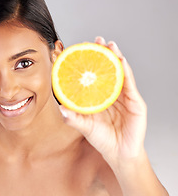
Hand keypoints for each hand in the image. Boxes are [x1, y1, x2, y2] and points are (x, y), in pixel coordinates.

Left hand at [60, 37, 146, 165]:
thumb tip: (61, 108)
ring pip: (119, 72)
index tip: (75, 51)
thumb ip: (73, 118)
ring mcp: (123, 96)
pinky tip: (120, 60)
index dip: (84, 64)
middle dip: (101, 54)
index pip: (90, 77)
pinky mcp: (135, 102)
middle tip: (95, 41)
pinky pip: (129, 83)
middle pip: (106, 70)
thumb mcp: (85, 127)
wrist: (120, 154)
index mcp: (98, 98)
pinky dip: (125, 71)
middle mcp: (110, 94)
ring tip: (108, 44)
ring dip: (114, 57)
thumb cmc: (103, 140)